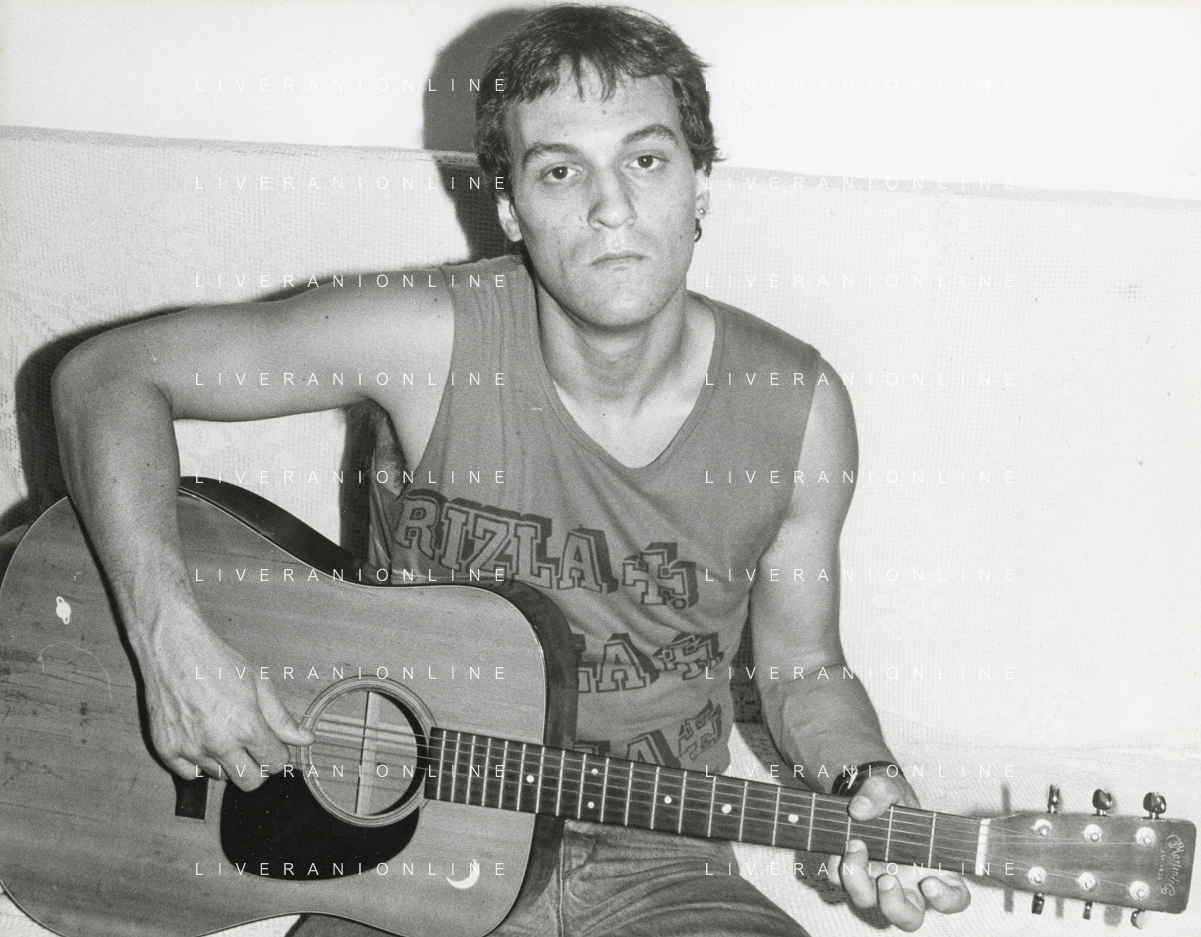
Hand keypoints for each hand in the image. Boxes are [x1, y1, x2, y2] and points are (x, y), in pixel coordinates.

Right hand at [139, 602, 313, 790]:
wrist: (174, 648)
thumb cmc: (217, 662)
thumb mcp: (258, 683)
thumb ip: (281, 717)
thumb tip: (305, 739)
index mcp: (246, 727)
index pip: (275, 763)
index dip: (278, 754)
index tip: (273, 745)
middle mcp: (219, 743)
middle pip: (249, 783)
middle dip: (257, 768)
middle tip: (252, 748)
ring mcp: (190, 749)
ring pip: (220, 777)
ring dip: (226, 762)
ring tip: (222, 732)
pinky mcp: (166, 750)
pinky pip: (190, 774)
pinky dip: (199, 763)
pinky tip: (202, 739)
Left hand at [826, 775, 970, 930]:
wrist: (865, 798)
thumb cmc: (893, 801)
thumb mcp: (891, 787)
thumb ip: (879, 792)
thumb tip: (860, 810)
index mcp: (935, 869)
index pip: (955, 898)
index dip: (946, 900)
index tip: (930, 883)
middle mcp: (908, 885)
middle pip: (909, 918)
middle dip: (895, 905)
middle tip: (887, 879)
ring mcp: (878, 885)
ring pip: (869, 904)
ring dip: (858, 883)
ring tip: (856, 847)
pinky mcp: (852, 877)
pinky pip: (841, 883)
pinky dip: (838, 865)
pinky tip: (841, 842)